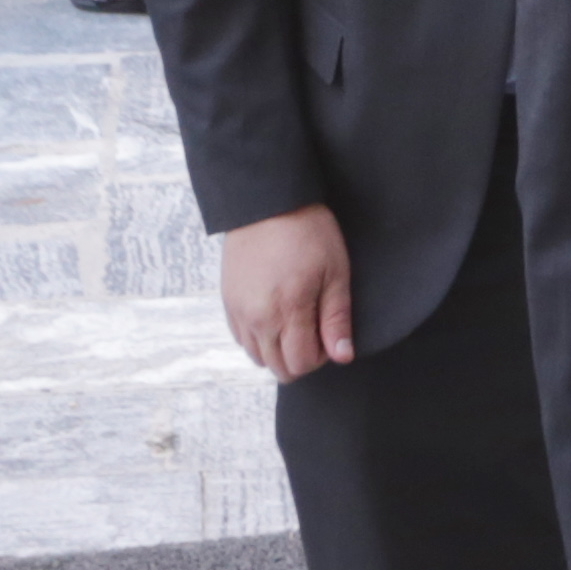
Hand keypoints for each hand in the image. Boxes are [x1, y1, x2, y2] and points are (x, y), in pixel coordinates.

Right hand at [218, 203, 356, 382]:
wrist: (267, 202)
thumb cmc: (308, 232)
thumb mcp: (335, 272)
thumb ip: (337, 319)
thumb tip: (342, 356)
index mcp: (288, 310)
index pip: (301, 363)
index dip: (321, 356)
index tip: (328, 333)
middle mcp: (258, 318)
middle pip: (279, 368)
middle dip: (301, 358)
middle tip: (314, 328)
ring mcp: (239, 312)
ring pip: (258, 358)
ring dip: (279, 350)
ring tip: (295, 321)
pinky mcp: (228, 302)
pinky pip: (242, 340)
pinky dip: (260, 339)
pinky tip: (275, 316)